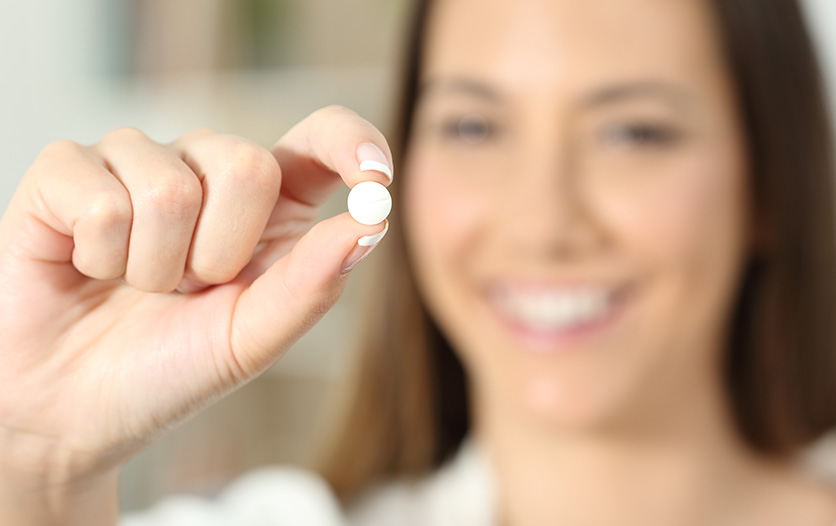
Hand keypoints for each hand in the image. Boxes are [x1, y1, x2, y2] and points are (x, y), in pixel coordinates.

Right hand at [0, 106, 391, 487]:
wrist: (74, 408)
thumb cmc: (170, 369)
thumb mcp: (253, 338)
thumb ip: (312, 284)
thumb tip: (369, 224)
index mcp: (268, 204)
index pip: (320, 139)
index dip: (351, 143)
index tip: (374, 178)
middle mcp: (208, 169)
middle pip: (246, 164)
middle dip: (219, 253)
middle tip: (190, 290)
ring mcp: (138, 161)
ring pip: (169, 187)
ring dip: (153, 267)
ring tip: (137, 287)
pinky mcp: (68, 169)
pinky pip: (100, 197)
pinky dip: (99, 257)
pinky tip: (89, 269)